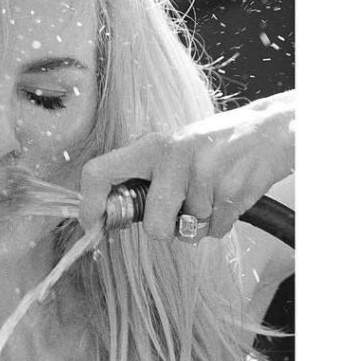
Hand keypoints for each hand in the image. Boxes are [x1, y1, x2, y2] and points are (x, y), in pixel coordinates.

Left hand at [78, 90, 294, 243]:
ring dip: (198, 224)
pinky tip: (228, 197)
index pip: (99, 172)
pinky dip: (221, 224)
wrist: (270, 129)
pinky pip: (215, 231)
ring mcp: (205, 173)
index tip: (94, 224)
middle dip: (166, 230)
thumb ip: (142, 178)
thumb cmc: (213, 146)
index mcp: (151, 146)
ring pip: (188, 232)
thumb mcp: (172, 150)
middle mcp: (174, 156)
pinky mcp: (233, 191)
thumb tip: (107, 215)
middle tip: (179, 211)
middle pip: (154, 225)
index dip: (90, 205)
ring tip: (210, 196)